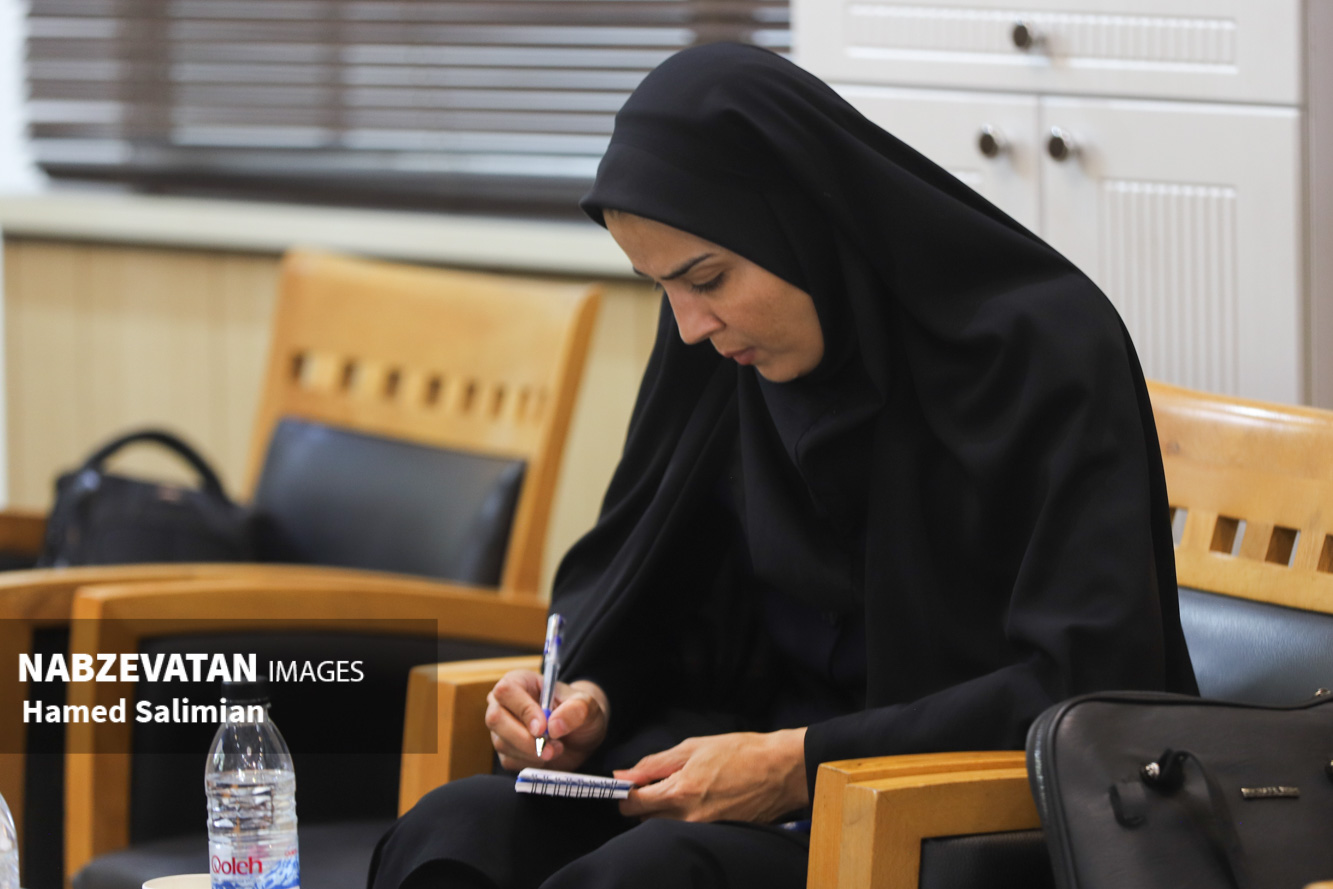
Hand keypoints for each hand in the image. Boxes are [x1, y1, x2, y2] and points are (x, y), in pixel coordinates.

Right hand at [485, 669, 609, 771]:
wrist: (580, 736)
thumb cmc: (579, 712)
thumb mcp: (588, 705)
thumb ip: (576, 710)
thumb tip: (553, 725)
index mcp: (520, 681)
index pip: (507, 691)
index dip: (523, 710)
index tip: (543, 728)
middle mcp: (504, 703)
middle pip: (496, 718)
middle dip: (524, 739)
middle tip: (551, 748)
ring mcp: (502, 728)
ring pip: (502, 743)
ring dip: (532, 752)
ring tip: (557, 748)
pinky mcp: (505, 750)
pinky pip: (509, 760)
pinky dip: (531, 763)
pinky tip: (547, 755)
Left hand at [615, 728, 808, 822]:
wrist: (781, 770)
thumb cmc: (740, 752)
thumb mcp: (693, 747)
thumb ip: (654, 764)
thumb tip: (623, 774)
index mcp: (679, 793)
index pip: (631, 805)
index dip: (625, 793)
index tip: (629, 784)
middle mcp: (688, 818)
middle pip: (645, 819)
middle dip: (646, 801)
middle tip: (663, 781)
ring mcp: (704, 830)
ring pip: (665, 826)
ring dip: (665, 811)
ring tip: (686, 788)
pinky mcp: (717, 835)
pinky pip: (687, 830)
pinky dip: (685, 817)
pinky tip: (701, 799)